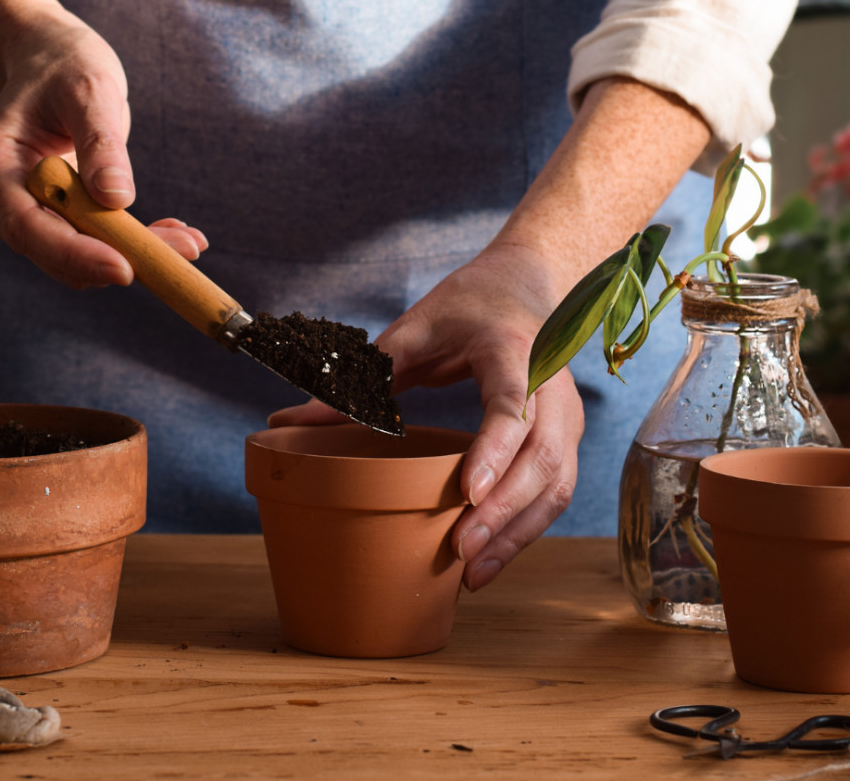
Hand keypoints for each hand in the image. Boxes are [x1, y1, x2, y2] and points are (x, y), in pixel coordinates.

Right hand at [0, 13, 207, 287]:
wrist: (51, 59)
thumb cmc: (65, 65)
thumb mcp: (89, 89)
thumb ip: (101, 143)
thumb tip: (117, 198)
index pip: (27, 226)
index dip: (75, 254)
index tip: (124, 268)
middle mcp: (0, 199)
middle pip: (57, 251)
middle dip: (120, 257)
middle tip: (183, 250)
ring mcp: (28, 212)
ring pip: (82, 254)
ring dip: (138, 254)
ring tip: (191, 242)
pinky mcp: (58, 217)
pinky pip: (97, 242)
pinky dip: (137, 243)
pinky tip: (179, 234)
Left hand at [269, 242, 584, 591]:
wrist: (525, 281)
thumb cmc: (469, 303)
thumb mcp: (413, 329)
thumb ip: (363, 375)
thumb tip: (290, 421)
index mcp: (511, 350)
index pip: (511, 404)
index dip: (493, 450)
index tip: (466, 493)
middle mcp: (550, 384)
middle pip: (540, 457)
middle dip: (503, 513)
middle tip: (459, 553)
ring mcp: (566, 411)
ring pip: (555, 482)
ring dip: (518, 532)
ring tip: (473, 574)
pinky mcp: (565, 433)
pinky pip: (556, 488)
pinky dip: (528, 526)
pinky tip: (491, 553)